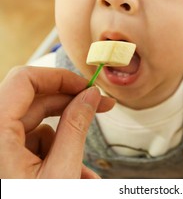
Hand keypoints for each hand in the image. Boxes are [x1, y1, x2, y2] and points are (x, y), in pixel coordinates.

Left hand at [0, 66, 114, 177]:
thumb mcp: (60, 170)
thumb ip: (76, 128)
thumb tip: (90, 96)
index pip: (24, 80)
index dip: (60, 78)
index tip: (86, 86)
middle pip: (35, 102)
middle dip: (72, 108)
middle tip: (101, 107)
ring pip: (37, 126)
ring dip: (66, 141)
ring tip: (85, 171)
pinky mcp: (4, 157)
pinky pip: (32, 144)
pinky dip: (55, 154)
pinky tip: (72, 175)